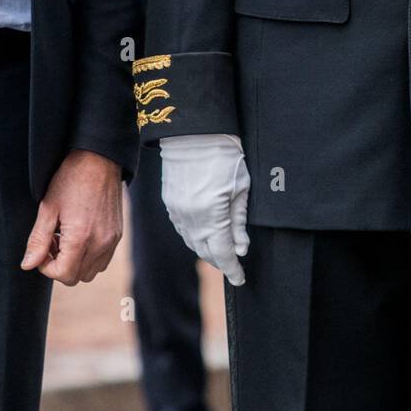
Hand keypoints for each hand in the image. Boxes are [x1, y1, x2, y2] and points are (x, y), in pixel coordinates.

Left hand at [21, 150, 122, 283]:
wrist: (100, 158)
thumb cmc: (72, 178)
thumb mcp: (48, 208)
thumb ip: (38, 240)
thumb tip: (28, 265)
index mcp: (81, 238)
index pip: (63, 275)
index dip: (47, 267)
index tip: (43, 248)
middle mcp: (101, 242)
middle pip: (77, 277)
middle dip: (61, 266)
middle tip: (54, 242)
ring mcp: (112, 239)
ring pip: (91, 271)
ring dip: (76, 262)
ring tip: (67, 238)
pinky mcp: (118, 234)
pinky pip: (103, 259)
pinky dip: (90, 256)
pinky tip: (82, 234)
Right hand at [160, 133, 249, 285]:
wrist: (194, 132)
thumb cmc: (224, 155)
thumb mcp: (241, 187)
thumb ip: (239, 221)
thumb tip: (241, 247)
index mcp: (211, 215)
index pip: (222, 253)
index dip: (232, 268)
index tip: (241, 278)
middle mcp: (190, 218)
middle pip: (205, 251)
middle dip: (220, 260)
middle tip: (234, 264)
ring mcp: (177, 211)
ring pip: (191, 241)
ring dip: (206, 249)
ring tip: (221, 250)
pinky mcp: (169, 202)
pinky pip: (182, 229)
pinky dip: (194, 236)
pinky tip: (204, 234)